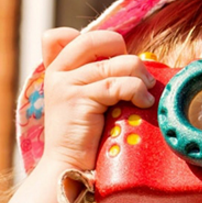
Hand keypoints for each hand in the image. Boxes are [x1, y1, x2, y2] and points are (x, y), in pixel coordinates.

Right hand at [39, 28, 155, 170]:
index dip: (92, 40)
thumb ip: (94, 79)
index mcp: (56, 71)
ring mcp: (66, 85)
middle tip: (136, 72)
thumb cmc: (84, 137)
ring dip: (139, 76)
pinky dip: (137, 91)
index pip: (60, 35)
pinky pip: (118, 84)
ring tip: (146, 93)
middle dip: (122, 50)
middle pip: (94, 39)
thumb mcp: (84, 101)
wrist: (68, 167)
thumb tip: (132, 62)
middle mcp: (57, 73)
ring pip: (115, 63)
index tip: (111, 59)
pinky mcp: (79, 100)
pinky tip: (144, 102)